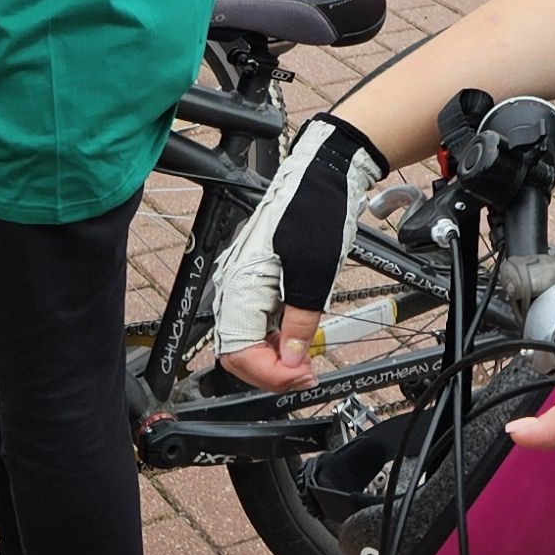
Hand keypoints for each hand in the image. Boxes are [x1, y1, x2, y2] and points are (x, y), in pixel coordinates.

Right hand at [213, 114, 389, 389]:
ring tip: (304, 360)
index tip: (300, 378)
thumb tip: (291, 362)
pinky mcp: (256, 280)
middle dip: (270, 371)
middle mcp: (234, 286)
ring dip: (273, 358)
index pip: (239, 352)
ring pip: (246, 339)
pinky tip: (297, 338)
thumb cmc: (315, 213)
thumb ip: (299, 323)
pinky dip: (275, 338)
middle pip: (237, 351)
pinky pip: (256, 321)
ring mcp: (243, 283)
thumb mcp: (315, 275)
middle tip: (305, 375)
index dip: (270, 374)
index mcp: (241, 285)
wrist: (321, 177)